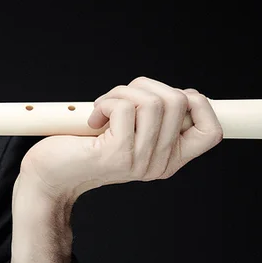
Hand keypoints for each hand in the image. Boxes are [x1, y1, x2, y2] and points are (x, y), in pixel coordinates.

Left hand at [18, 76, 223, 198]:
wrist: (49, 176)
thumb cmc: (84, 146)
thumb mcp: (130, 132)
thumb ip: (155, 118)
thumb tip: (181, 93)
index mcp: (169, 158)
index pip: (212, 132)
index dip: (199, 103)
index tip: (165, 98)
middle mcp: (159, 163)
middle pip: (179, 101)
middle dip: (145, 87)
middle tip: (120, 99)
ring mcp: (140, 160)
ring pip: (152, 101)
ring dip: (122, 92)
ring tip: (104, 108)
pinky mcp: (117, 153)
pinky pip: (124, 107)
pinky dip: (106, 101)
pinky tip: (94, 117)